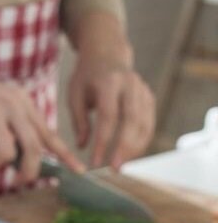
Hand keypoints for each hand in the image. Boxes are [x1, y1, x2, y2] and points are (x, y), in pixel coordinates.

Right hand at [0, 28, 82, 181]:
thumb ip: (8, 128)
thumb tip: (19, 158)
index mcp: (21, 102)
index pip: (48, 133)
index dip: (64, 155)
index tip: (79, 172)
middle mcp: (12, 103)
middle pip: (33, 147)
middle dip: (28, 170)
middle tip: (19, 181)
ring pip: (6, 152)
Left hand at [68, 51, 155, 169]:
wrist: (107, 54)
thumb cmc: (86, 77)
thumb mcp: (75, 95)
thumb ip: (80, 121)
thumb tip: (82, 147)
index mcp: (109, 83)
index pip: (108, 116)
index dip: (103, 141)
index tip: (95, 162)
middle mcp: (131, 85)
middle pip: (132, 120)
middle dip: (125, 146)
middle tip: (115, 168)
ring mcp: (143, 91)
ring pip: (145, 122)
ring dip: (135, 147)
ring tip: (121, 165)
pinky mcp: (149, 97)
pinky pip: (148, 122)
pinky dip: (141, 140)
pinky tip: (130, 154)